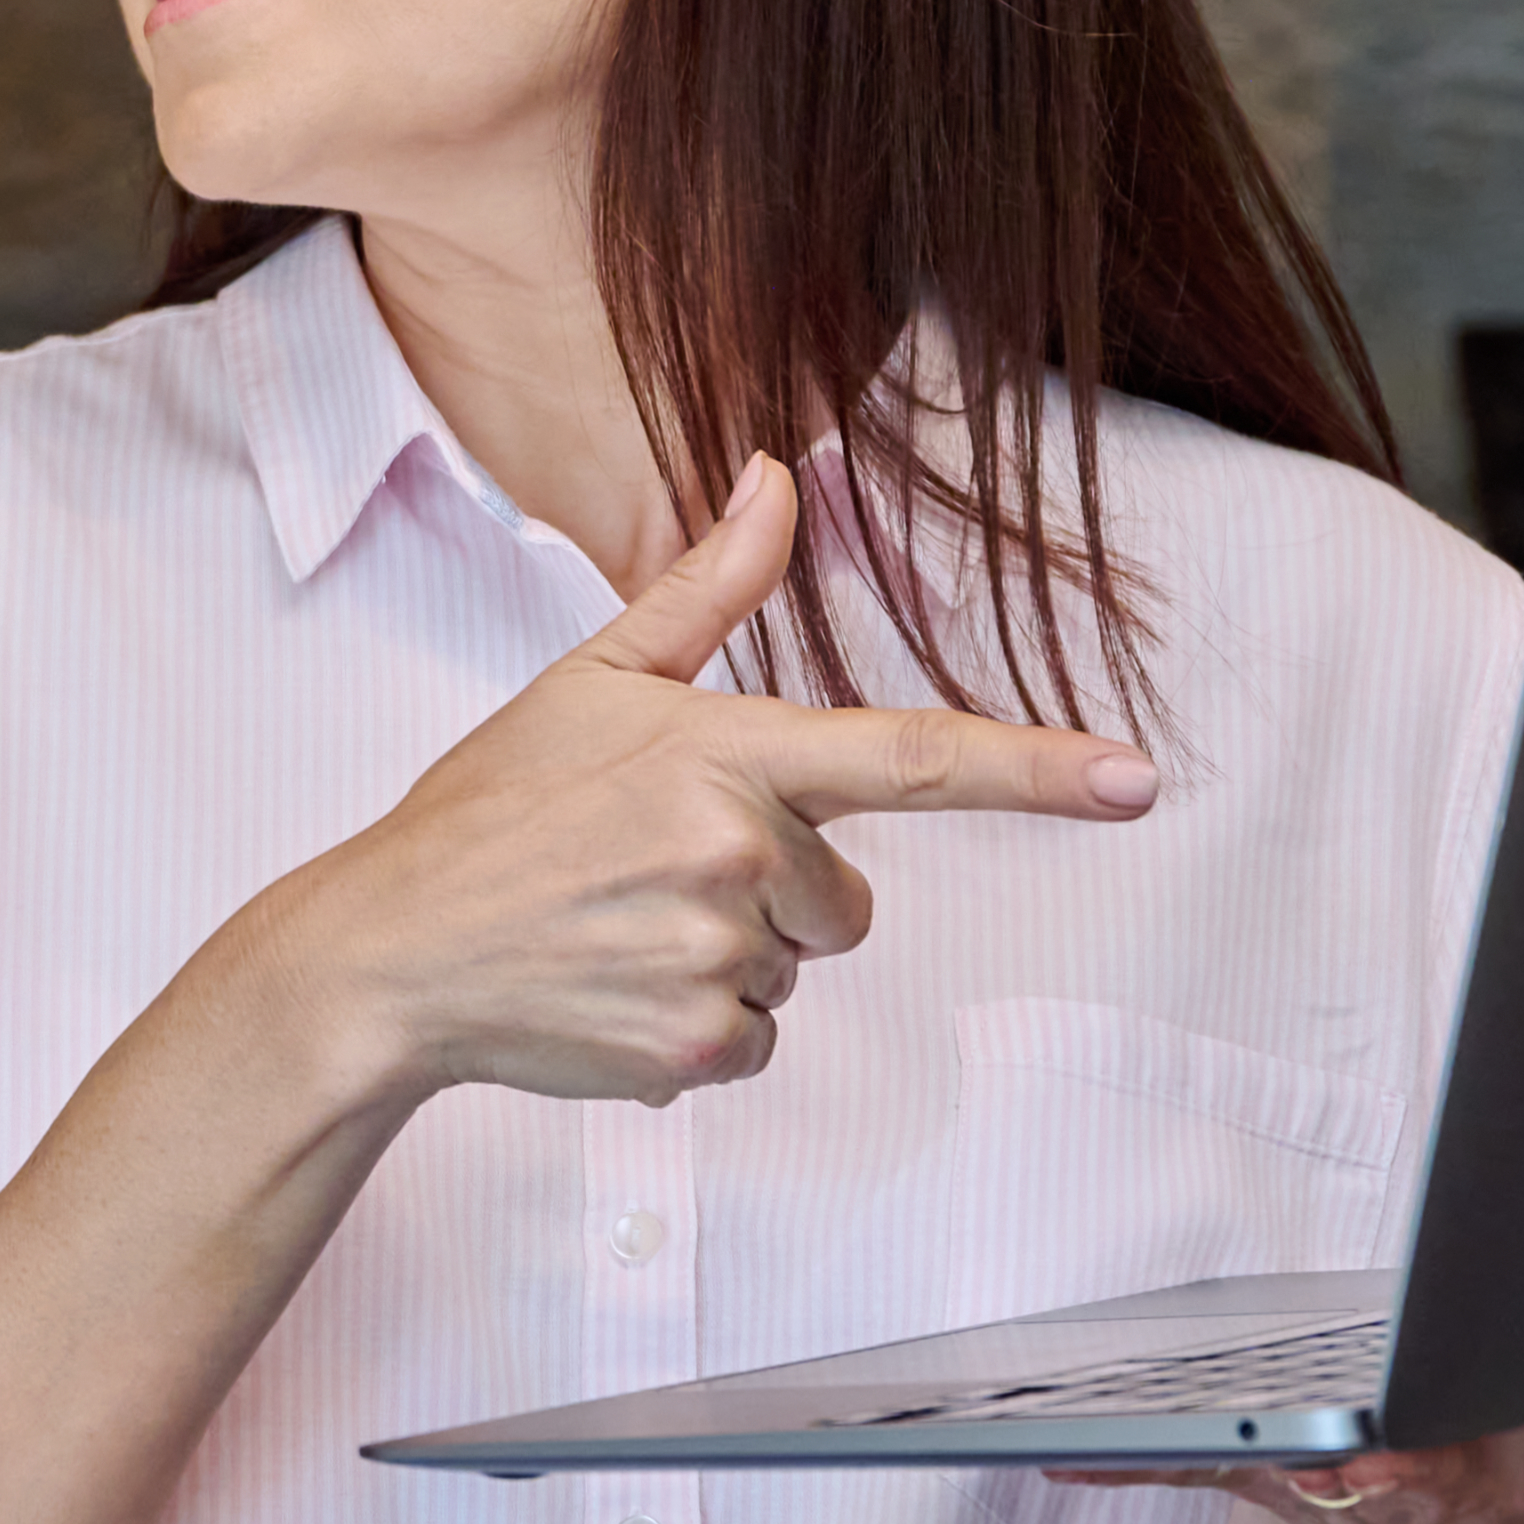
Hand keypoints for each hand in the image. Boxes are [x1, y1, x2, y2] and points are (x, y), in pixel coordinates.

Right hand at [212, 457, 1157, 1116]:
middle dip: (774, 894)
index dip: (1035, 770)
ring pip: (798, 972)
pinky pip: (756, 1043)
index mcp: (727, 754)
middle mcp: (738, 856)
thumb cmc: (491, 810)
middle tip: (651, 875)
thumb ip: (705, 589)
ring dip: (731, 960)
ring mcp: (718, 957)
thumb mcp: (592, 682)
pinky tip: (613, 990)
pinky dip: (695, 1029)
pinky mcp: (693, 1047)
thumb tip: (777, 477)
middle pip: (848, 898)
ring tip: (620, 931)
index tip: (1135, 781)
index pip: (912, 758)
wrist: (387, 951)